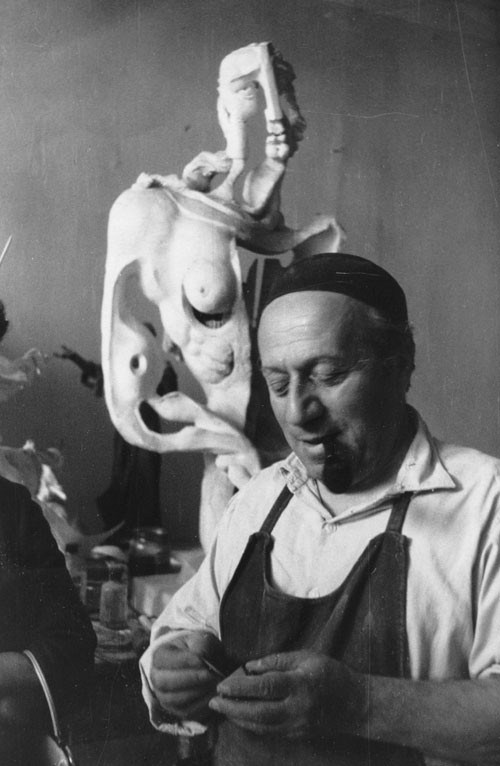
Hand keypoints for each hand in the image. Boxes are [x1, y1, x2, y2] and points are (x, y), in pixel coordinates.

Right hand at [150, 632, 230, 721]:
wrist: (204, 665)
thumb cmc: (199, 649)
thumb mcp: (201, 639)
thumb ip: (200, 644)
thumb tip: (200, 658)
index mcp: (159, 656)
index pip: (164, 661)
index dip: (182, 661)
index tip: (201, 660)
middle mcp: (156, 679)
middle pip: (166, 683)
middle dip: (190, 679)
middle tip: (209, 674)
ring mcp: (165, 697)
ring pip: (176, 700)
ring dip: (197, 692)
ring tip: (214, 682)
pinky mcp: (177, 711)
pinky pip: (187, 712)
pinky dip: (202, 704)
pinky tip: (214, 693)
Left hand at [209, 650, 363, 739]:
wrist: (355, 704)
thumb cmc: (331, 674)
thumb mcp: (307, 657)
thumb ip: (277, 661)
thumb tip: (250, 667)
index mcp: (300, 684)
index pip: (264, 687)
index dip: (240, 687)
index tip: (222, 684)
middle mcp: (297, 708)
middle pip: (258, 712)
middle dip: (232, 707)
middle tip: (214, 700)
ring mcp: (297, 725)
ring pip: (261, 726)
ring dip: (238, 718)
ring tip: (222, 708)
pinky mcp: (297, 735)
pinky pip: (269, 732)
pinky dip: (251, 725)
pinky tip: (240, 717)